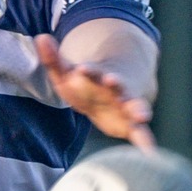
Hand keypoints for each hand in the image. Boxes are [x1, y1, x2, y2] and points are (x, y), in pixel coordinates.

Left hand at [34, 35, 155, 149]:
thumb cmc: (85, 85)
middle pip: (118, 86)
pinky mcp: (131, 124)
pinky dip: (146, 142)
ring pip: (135, 107)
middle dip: (116, 84)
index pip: (94, 72)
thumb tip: (41, 37)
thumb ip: (54, 59)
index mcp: (99, 77)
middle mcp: (116, 91)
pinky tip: (151, 153)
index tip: (82, 69)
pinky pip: (141, 134)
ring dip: (139, 109)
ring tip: (142, 115)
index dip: (89, 71)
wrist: (112, 93)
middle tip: (113, 81)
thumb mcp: (66, 73)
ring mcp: (126, 106)